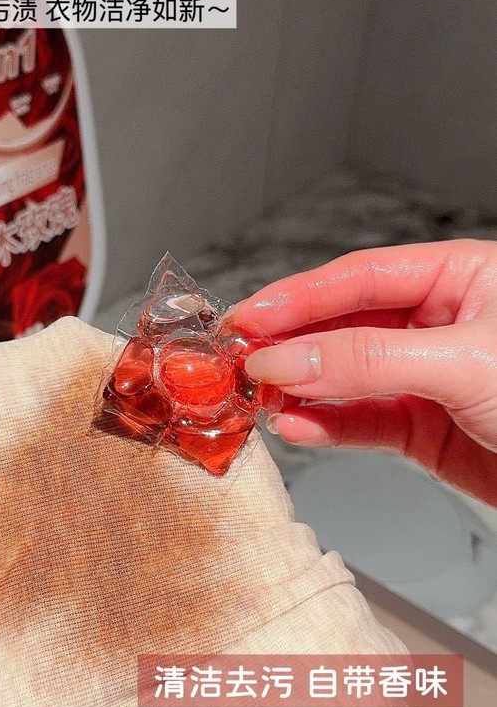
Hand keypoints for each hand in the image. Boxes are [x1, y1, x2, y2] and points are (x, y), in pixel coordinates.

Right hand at [230, 239, 496, 506]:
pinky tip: (296, 426)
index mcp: (462, 277)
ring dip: (300, 387)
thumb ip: (368, 359)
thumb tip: (287, 358)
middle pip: (344, 325)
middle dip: (291, 344)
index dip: (298, 296)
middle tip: (240, 360)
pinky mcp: (422, 430)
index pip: (360, 276)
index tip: (248, 318)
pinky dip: (325, 426)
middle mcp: (439, 323)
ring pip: (345, 377)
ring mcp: (427, 377)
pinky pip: (360, 422)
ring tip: (259, 396)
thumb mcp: (465, 362)